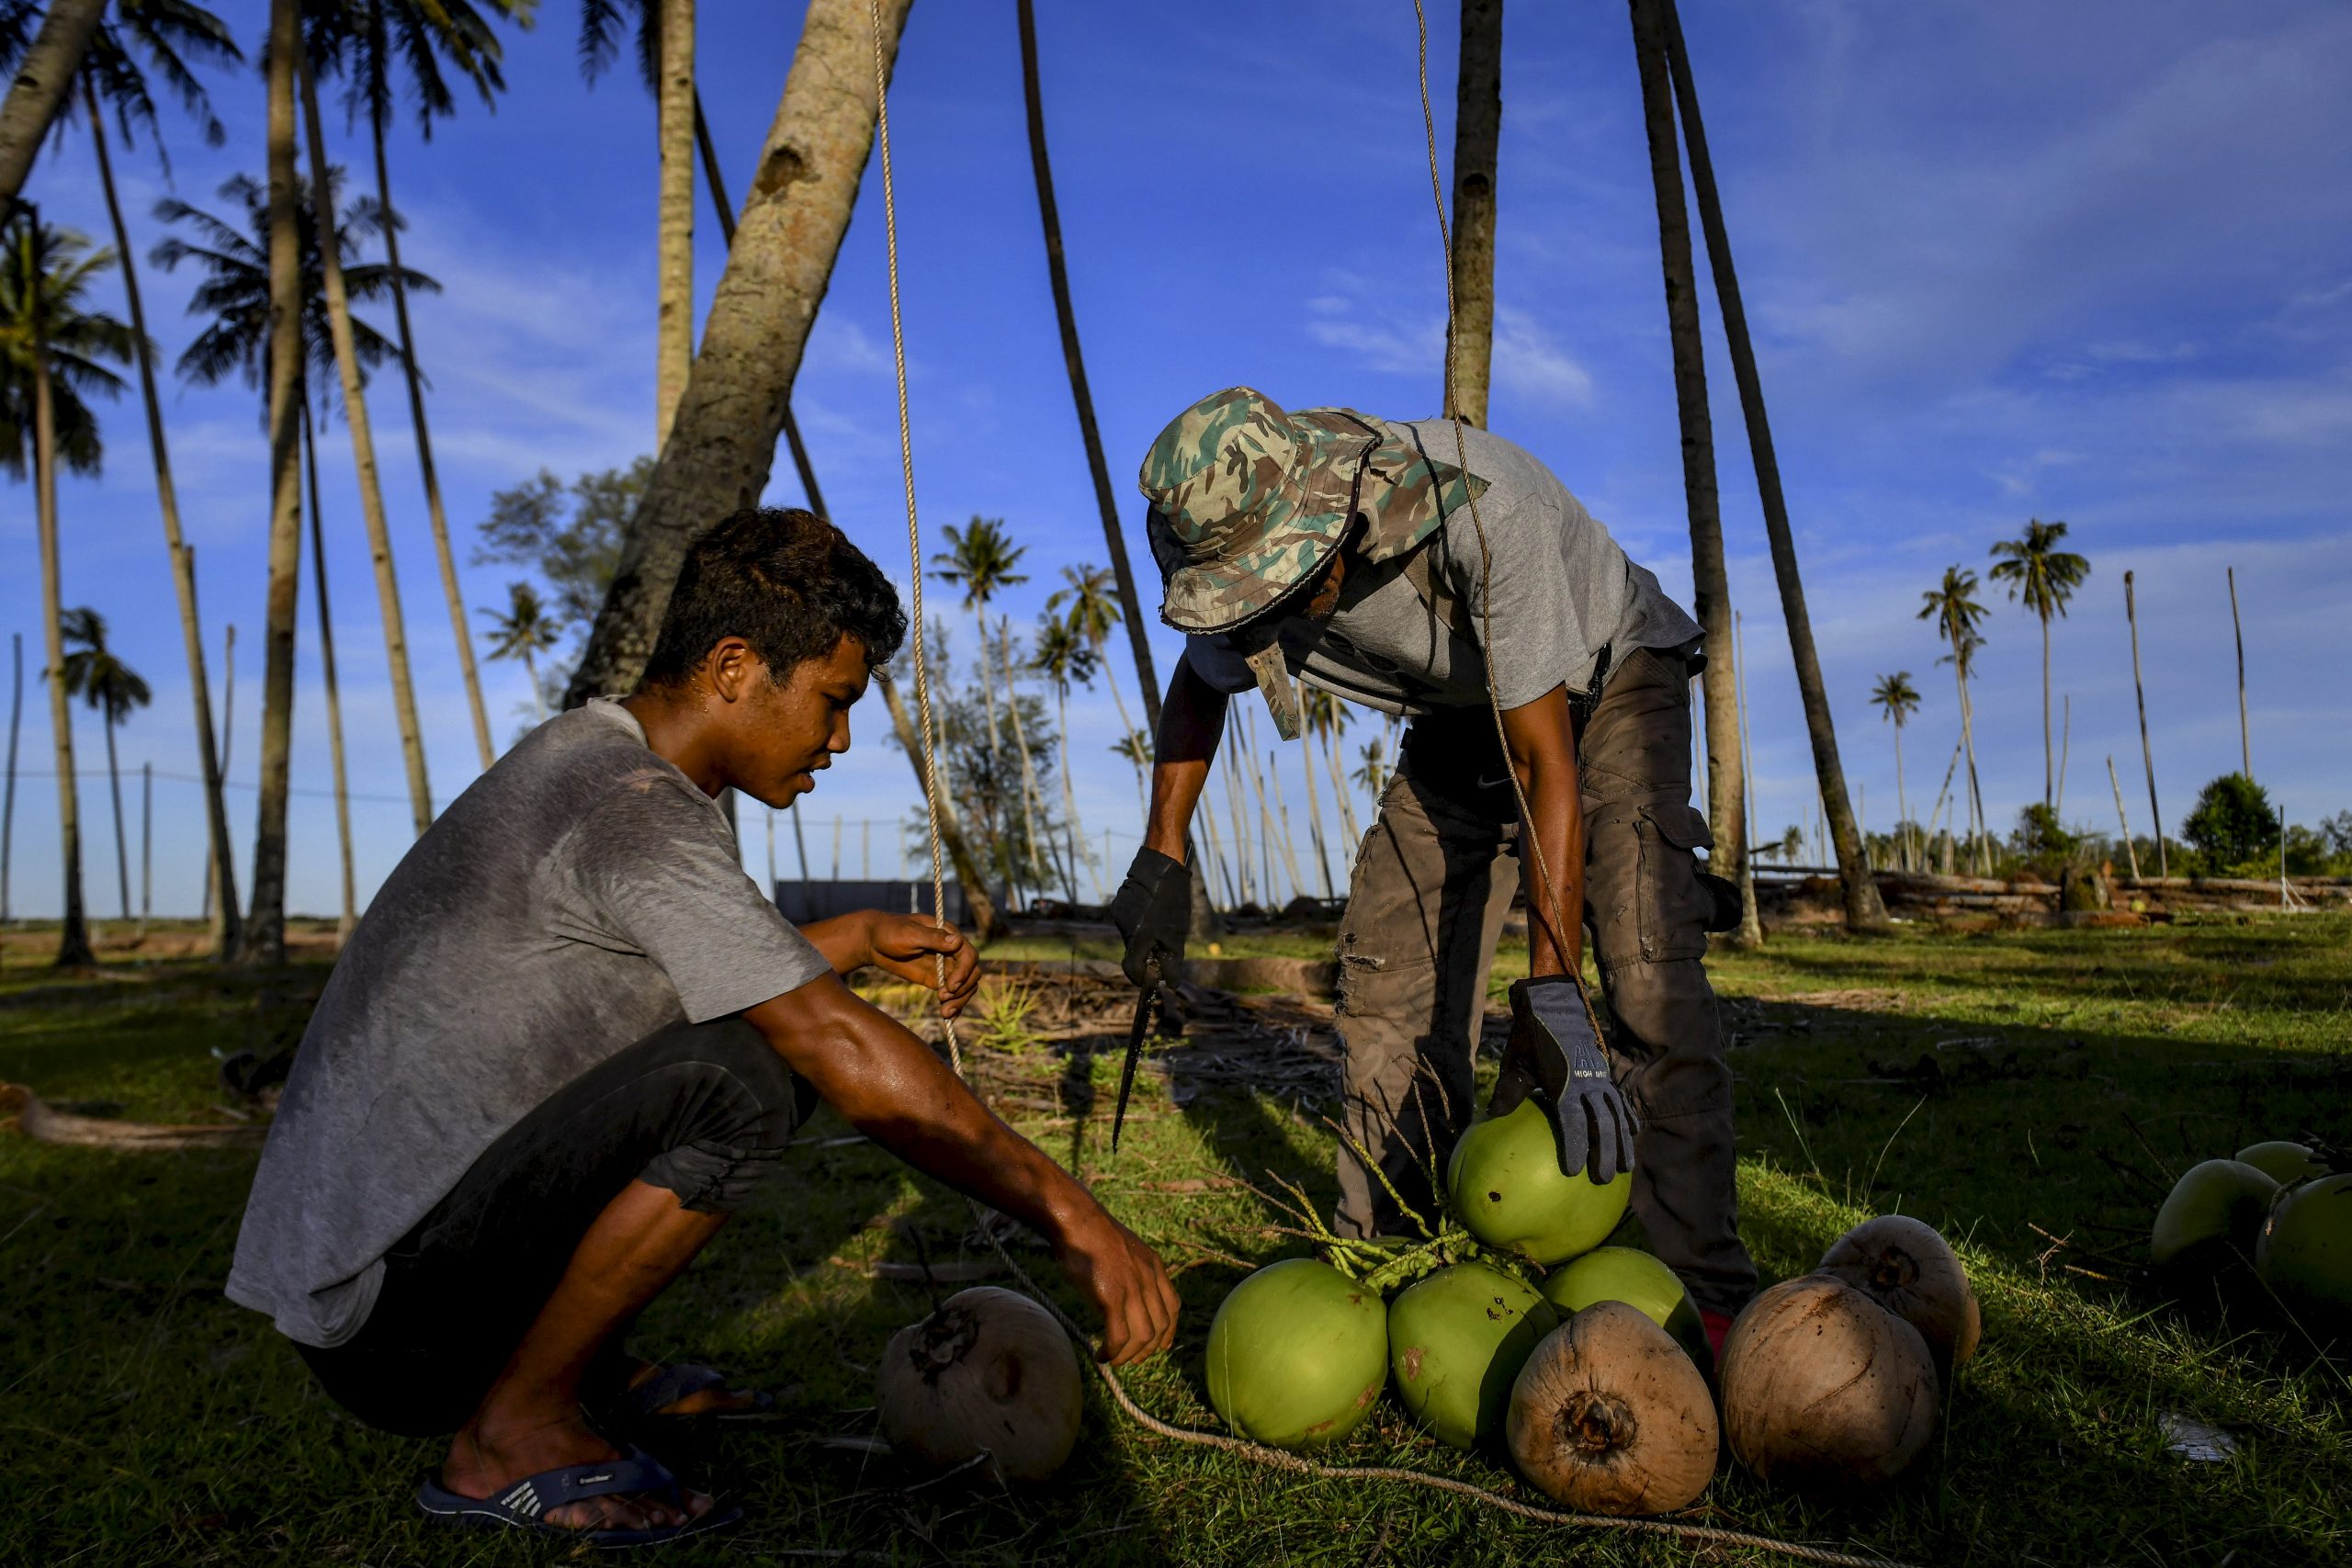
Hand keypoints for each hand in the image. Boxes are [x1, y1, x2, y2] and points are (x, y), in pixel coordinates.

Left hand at [863, 914, 980, 1018]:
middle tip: (943, 999)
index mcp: (949, 935)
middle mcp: (951, 951)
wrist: (873, 942)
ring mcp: (945, 967)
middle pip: (972, 973)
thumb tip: (957, 940)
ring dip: (960, 1001)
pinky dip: (954, 1006)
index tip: (950, 986)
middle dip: (963, 989)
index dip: (963, 972)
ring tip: (945, 1013)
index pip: (968, 955)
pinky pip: (952, 994)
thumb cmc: (889, 932)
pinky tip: (949, 1018)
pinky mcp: (936, 979)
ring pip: (965, 986)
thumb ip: (933, 938)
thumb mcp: (909, 934)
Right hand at [1051, 1209, 1178, 1365]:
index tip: (1159, 1346)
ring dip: (1129, 1355)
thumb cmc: (1091, 1234)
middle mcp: (1149, 1278)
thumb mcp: (1125, 1250)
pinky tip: (1101, 1355)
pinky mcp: (1112, 1297)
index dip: (1168, 1332)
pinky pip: (1119, 1336)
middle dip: (1147, 1350)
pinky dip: (1113, 1352)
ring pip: (1143, 1337)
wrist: (1076, 1219)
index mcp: (1155, 1266)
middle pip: (1161, 1326)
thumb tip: (1125, 1297)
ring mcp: (1132, 1288)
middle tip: (1130, 1359)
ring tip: (1114, 1360)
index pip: (1173, 1307)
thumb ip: (1133, 1272)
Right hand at [1108, 847, 1188, 986]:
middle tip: (1166, 947)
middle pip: (1133, 952)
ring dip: (1145, 937)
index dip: (1143, 978)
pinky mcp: (1119, 903)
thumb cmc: (1173, 898)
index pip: (1132, 969)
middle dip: (1148, 955)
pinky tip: (1153, 910)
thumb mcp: (1178, 932)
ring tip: (1163, 921)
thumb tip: (1171, 983)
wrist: (1161, 862)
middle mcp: (1124, 926)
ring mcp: (1119, 913)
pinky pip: (1129, 921)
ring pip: (1132, 936)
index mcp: (1138, 936)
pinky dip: (1140, 923)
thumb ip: (1172, 960)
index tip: (1155, 979)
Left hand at [1488, 975, 1638, 1183]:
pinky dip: (1628, 1118)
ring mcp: (1599, 1078)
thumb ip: (1508, 1092)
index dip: (1574, 1146)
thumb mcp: (1516, 1063)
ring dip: (1622, 1142)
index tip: (1573, 1170)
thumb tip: (1491, 1117)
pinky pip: (1620, 1100)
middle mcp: (1587, 1082)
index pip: (1573, 1121)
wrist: (1555, 1004)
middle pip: (1602, 1124)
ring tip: (1625, 1167)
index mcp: (1564, 1082)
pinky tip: (1634, 1134)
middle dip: (1604, 1152)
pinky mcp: (1604, 1073)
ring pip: (1616, 1116)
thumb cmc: (1530, 1036)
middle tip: (1603, 1178)